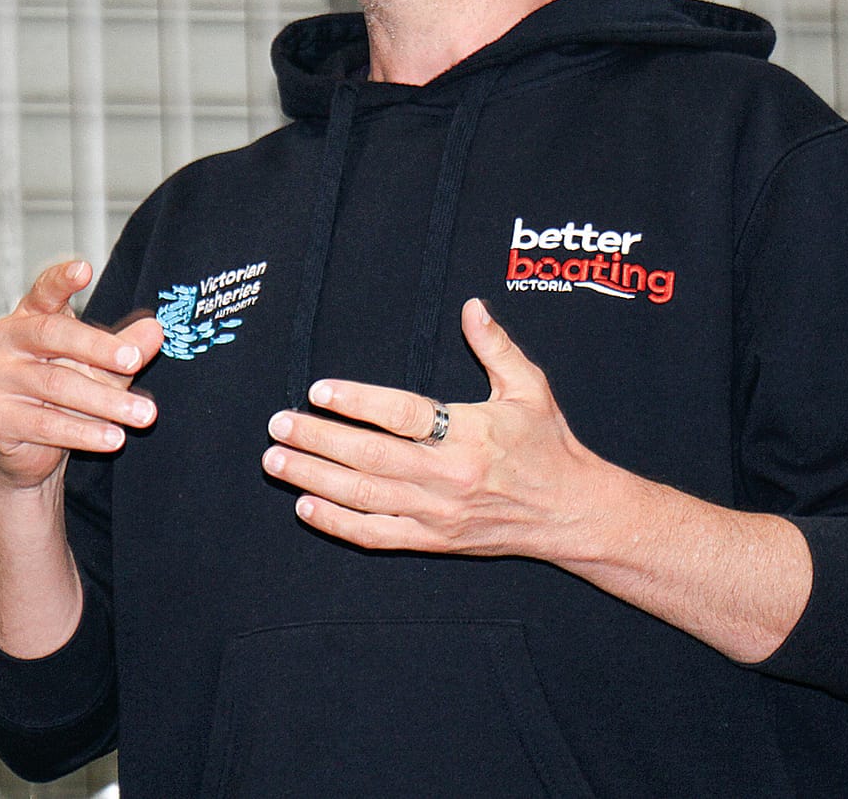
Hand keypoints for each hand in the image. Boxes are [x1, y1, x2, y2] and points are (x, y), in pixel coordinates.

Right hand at [0, 259, 162, 493]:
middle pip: (54, 334)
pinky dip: (85, 432)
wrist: (28, 450)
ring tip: (142, 414)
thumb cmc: (65, 396)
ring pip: (57, 384)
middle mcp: (6, 340)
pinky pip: (45, 423)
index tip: (84, 268)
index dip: (61, 279)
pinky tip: (113, 437)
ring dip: (106, 401)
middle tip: (135, 361)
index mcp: (30, 317)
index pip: (44, 291)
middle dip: (100, 348)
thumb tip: (156, 330)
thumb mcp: (102, 367)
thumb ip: (125, 348)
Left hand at [260, 297, 599, 558]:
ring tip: (276, 459)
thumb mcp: (530, 387)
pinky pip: (376, 534)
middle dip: (318, 440)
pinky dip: (337, 524)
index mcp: (471, 433)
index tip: (318, 390)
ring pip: (364, 497)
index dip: (357, 402)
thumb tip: (471, 306)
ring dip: (314, 478)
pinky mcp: (434, 540)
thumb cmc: (549, 445)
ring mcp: (438, 513)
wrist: (572, 513)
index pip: (402, 415)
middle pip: (370, 457)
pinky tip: (305, 506)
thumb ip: (495, 347)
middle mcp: (449, 476)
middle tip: (277, 424)